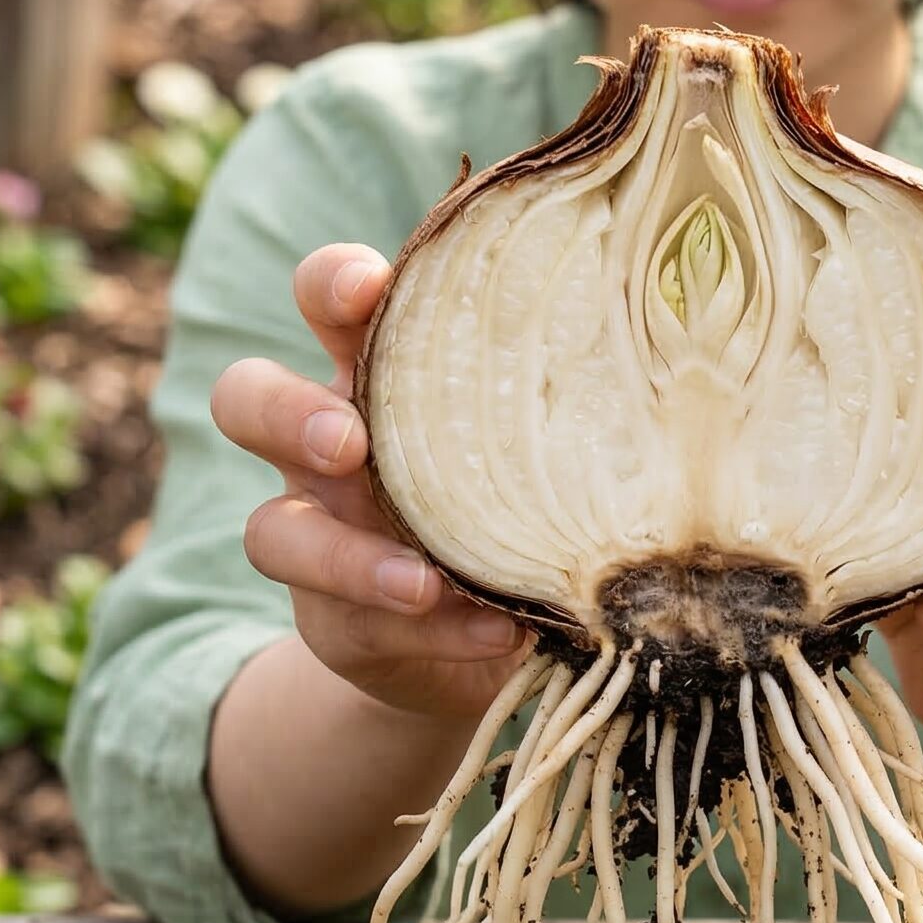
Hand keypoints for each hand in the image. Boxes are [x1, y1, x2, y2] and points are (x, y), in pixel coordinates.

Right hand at [211, 244, 527, 726]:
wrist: (481, 639)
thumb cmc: (524, 495)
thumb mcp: (541, 439)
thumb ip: (565, 400)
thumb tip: (675, 364)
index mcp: (376, 372)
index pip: (326, 299)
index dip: (332, 283)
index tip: (369, 286)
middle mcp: (326, 445)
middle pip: (247, 399)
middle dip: (288, 412)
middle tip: (347, 441)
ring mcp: (317, 536)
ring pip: (270, 530)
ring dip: (345, 555)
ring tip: (422, 580)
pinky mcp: (332, 621)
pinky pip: (352, 622)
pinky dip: (430, 628)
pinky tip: (493, 632)